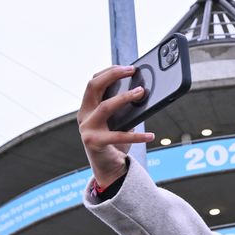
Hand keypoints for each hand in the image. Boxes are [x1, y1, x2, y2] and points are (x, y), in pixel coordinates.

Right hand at [77, 66, 153, 186]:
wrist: (108, 167)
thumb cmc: (115, 141)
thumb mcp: (119, 121)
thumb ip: (125, 108)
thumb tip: (143, 92)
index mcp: (88, 107)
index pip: (93, 82)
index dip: (109, 71)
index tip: (128, 67)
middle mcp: (84, 115)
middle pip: (93, 87)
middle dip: (112, 75)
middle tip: (131, 71)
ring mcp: (87, 129)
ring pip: (104, 107)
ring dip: (124, 98)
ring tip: (141, 93)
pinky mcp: (94, 143)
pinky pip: (118, 136)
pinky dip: (137, 136)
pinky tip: (150, 135)